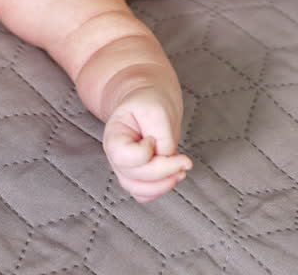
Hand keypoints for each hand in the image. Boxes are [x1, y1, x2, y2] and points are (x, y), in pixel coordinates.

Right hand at [103, 88, 192, 202]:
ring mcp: (125, 170)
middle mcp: (115, 157)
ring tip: (182, 171)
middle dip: (164, 171)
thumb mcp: (156, 109)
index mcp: (113, 138)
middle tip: (184, 160)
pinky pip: (145, 195)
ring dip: (164, 185)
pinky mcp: (137, 177)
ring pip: (139, 190)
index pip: (124, 157)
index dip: (145, 152)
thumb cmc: (148, 103)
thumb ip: (163, 135)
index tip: (153, 137)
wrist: (148, 103)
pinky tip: (174, 176)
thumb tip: (168, 159)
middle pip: (134, 177)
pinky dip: (160, 190)